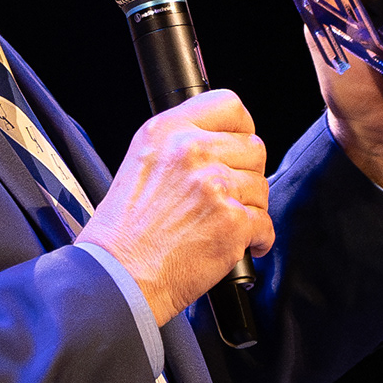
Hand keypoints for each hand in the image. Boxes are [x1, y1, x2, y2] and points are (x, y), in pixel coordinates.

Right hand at [79, 87, 277, 317]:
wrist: (117, 277)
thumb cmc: (123, 232)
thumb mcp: (140, 162)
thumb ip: (180, 143)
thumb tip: (219, 141)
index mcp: (167, 131)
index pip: (229, 105)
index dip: (240, 129)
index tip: (236, 147)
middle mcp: (191, 152)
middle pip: (253, 147)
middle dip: (245, 173)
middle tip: (225, 195)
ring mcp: (214, 185)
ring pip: (262, 187)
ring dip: (249, 208)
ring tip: (221, 224)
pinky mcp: (232, 221)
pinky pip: (265, 224)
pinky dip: (256, 240)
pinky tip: (235, 245)